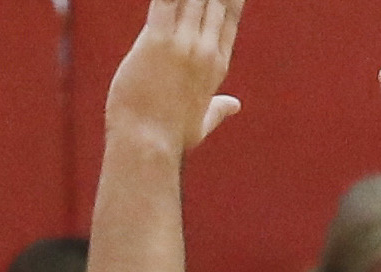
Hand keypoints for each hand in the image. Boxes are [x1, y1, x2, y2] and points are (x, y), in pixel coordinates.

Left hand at [105, 0, 247, 156]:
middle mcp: (204, 49)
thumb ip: (218, 109)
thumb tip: (234, 106)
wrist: (146, 149)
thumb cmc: (169, 140)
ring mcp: (183, 44)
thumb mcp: (200, 124)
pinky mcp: (156, 41)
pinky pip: (164, 0)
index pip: (230, 15)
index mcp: (216, 65)